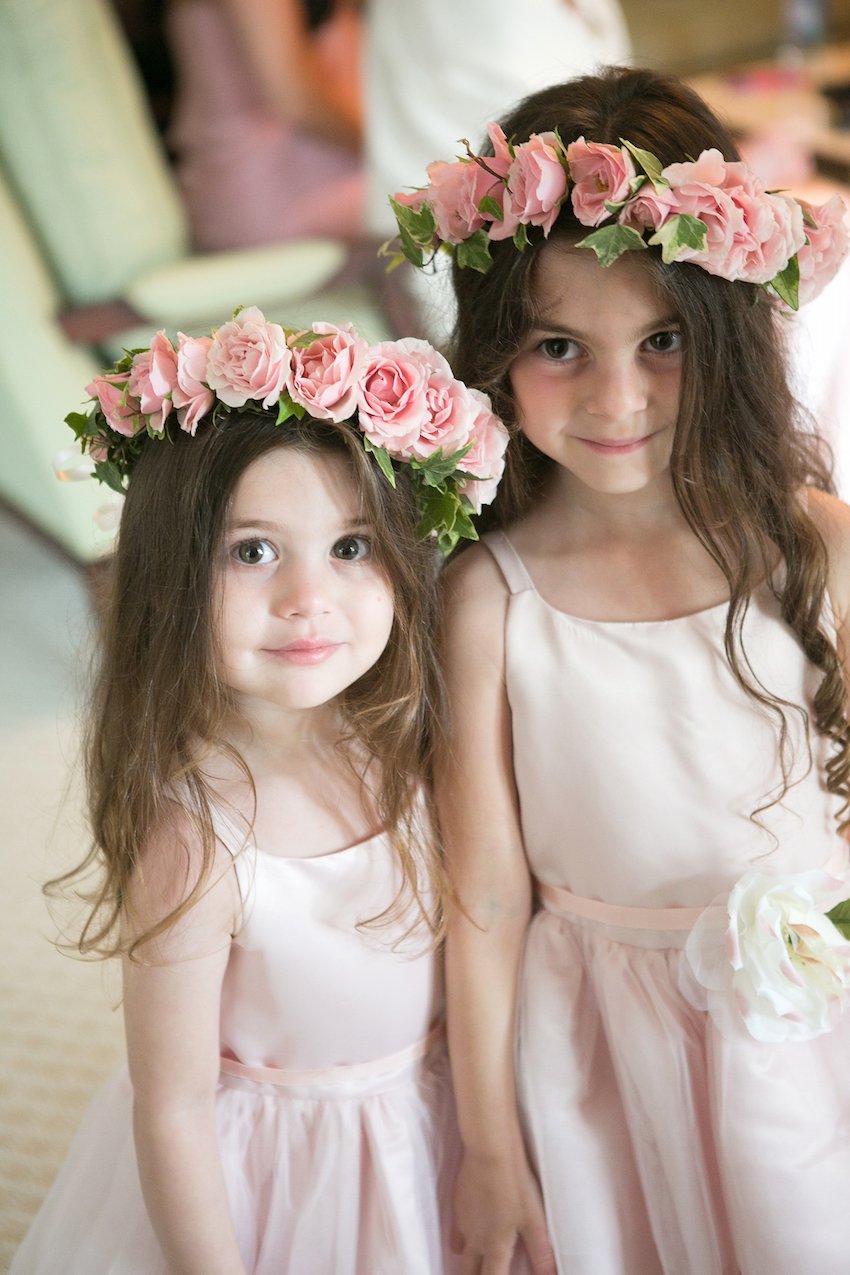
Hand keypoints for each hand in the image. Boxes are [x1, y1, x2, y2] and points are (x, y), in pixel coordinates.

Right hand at [450, 1149, 557, 1274]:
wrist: (490, 1152)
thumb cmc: (515, 1186)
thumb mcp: (534, 1221)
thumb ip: (541, 1253)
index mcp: (494, 1247)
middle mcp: (474, 1240)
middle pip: (468, 1272)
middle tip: (481, 1273)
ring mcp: (462, 1222)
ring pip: (460, 1252)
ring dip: (467, 1262)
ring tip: (475, 1264)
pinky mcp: (457, 1204)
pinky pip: (456, 1231)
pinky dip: (462, 1240)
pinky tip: (472, 1231)